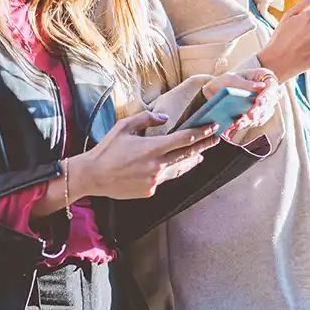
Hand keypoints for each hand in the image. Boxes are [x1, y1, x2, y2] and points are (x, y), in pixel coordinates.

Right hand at [71, 111, 220, 199]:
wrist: (92, 176)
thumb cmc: (107, 149)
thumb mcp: (124, 126)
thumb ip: (147, 119)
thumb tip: (165, 118)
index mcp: (152, 148)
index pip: (184, 139)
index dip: (201, 133)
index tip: (213, 128)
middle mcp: (156, 165)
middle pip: (188, 154)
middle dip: (204, 145)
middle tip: (216, 139)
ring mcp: (154, 180)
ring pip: (178, 168)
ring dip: (190, 160)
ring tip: (200, 154)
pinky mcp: (149, 191)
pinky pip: (163, 179)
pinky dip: (166, 171)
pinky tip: (167, 166)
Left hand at [203, 69, 280, 137]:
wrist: (216, 92)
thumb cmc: (225, 82)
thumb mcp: (232, 80)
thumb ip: (246, 84)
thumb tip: (261, 86)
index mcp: (263, 76)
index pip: (272, 85)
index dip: (267, 95)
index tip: (259, 102)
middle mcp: (267, 89)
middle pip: (270, 102)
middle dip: (259, 110)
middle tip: (249, 115)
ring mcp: (265, 102)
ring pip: (265, 113)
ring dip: (253, 119)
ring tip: (240, 123)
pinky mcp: (259, 113)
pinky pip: (259, 120)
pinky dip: (249, 123)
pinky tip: (239, 125)